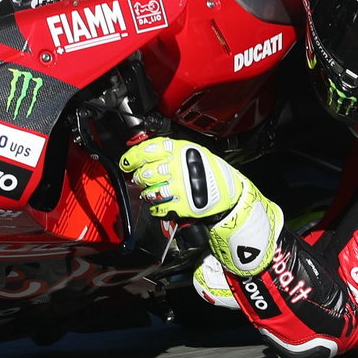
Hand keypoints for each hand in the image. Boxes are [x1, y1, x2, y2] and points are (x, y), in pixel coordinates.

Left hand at [119, 137, 282, 275]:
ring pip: (150, 191)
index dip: (132, 157)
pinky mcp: (184, 205)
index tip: (126, 162)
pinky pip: (159, 208)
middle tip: (141, 178)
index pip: (147, 151)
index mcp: (180, 150)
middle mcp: (179, 167)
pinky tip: (160, 204)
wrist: (231, 192)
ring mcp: (181, 187)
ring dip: (147, 193)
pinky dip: (155, 207)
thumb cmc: (209, 170)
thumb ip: (167, 150)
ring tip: (151, 192)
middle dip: (139, 177)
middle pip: (145, 173)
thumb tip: (140, 151)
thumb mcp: (190, 150)